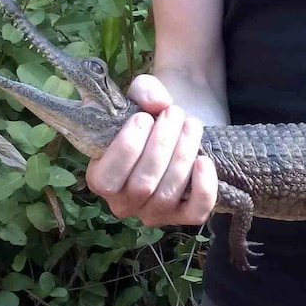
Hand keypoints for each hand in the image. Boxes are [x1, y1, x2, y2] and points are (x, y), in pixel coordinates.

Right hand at [85, 74, 217, 226]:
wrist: (182, 124)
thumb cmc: (152, 113)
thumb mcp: (141, 95)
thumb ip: (143, 90)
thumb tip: (158, 103)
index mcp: (101, 179)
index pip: (107, 179)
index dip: (127, 147)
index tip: (144, 117)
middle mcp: (124, 203)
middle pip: (142, 184)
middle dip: (162, 144)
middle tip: (175, 113)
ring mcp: (154, 213)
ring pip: (167, 194)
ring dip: (182, 154)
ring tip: (191, 124)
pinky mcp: (185, 215)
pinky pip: (194, 212)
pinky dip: (202, 188)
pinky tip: (203, 160)